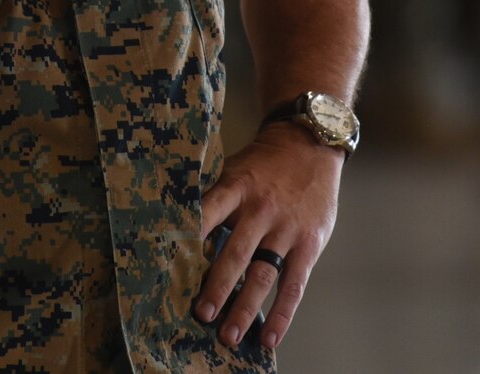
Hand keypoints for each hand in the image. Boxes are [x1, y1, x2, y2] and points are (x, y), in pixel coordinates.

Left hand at [196, 123, 342, 351]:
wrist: (310, 143)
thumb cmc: (264, 163)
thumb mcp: (235, 169)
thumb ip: (214, 199)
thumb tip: (177, 230)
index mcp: (236, 187)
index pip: (207, 214)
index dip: (189, 238)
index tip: (168, 265)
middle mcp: (261, 210)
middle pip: (235, 254)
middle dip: (217, 287)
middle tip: (200, 315)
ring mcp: (286, 229)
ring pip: (263, 274)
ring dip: (245, 307)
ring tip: (229, 335)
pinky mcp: (309, 244)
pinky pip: (294, 284)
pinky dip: (283, 313)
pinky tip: (270, 336)